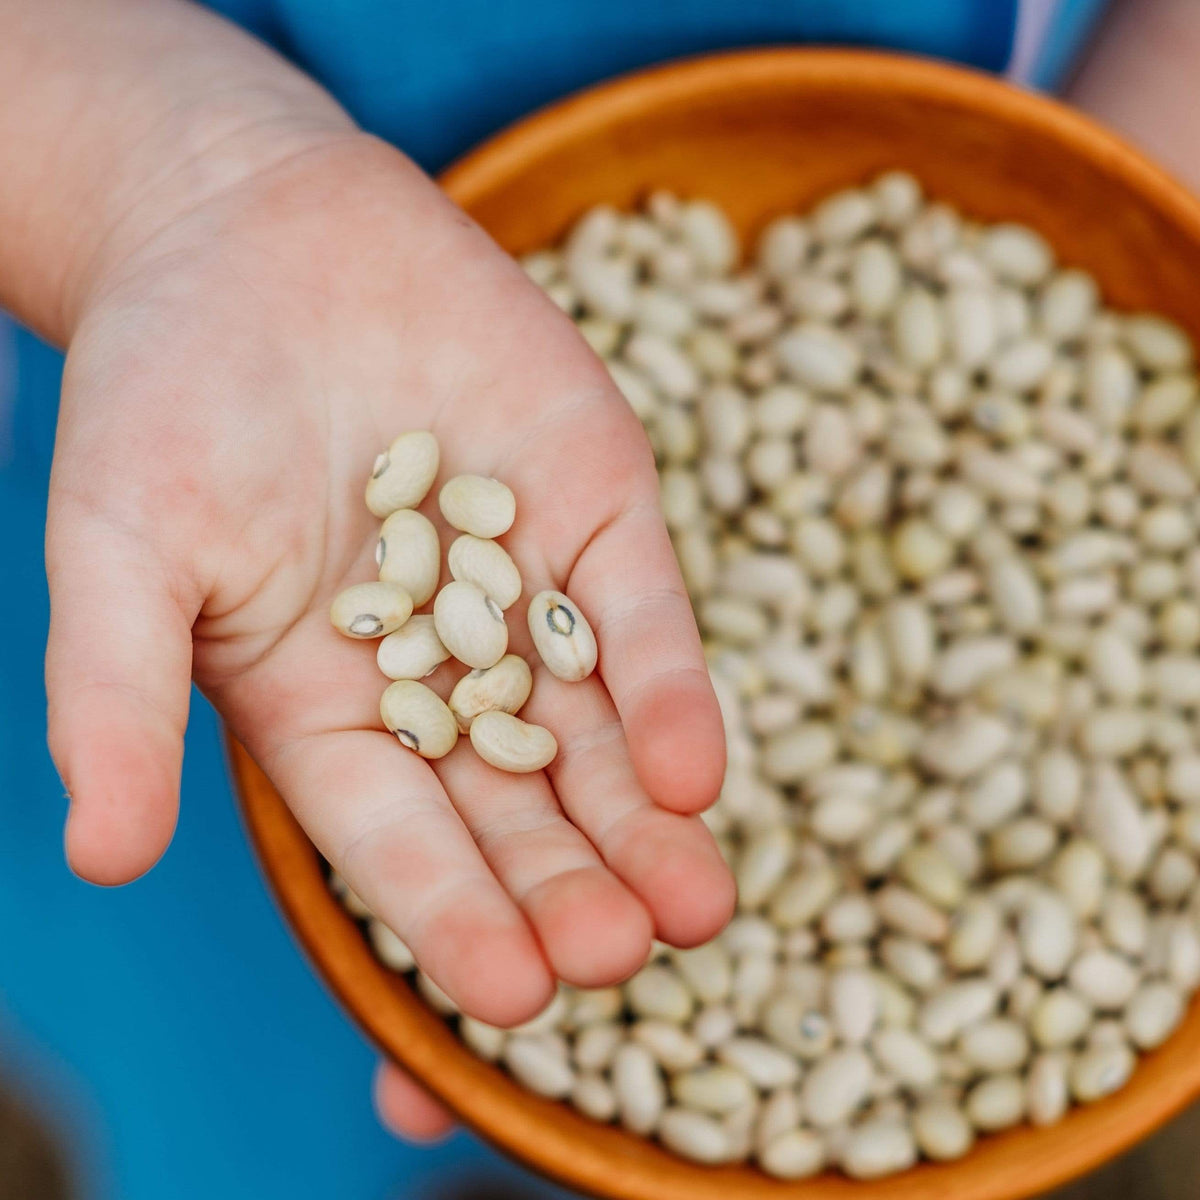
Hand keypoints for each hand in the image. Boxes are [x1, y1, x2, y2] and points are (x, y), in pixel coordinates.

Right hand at [45, 131, 734, 1026]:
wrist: (256, 233)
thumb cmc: (164, 392)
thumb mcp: (123, 549)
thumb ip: (118, 696)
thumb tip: (102, 854)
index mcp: (331, 707)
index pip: (400, 839)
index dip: (453, 919)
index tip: (509, 1000)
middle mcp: (444, 671)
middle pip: (519, 805)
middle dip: (570, 885)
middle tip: (621, 962)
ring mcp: (529, 590)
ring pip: (598, 731)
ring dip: (646, 817)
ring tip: (697, 908)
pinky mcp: (594, 507)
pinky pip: (636, 611)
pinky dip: (665, 685)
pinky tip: (696, 767)